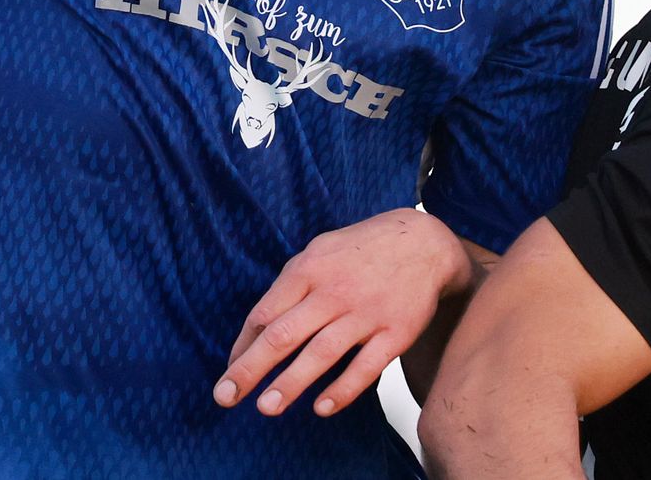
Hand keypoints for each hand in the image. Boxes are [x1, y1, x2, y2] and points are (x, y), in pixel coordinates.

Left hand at [213, 207, 473, 418]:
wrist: (425, 243)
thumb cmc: (361, 250)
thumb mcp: (319, 251)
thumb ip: (289, 285)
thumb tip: (257, 327)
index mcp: (309, 269)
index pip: (265, 312)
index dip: (243, 345)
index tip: (230, 371)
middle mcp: (334, 291)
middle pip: (284, 334)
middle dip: (251, 368)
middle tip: (225, 396)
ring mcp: (366, 313)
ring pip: (322, 353)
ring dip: (291, 382)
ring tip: (266, 407)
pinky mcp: (396, 333)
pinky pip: (366, 366)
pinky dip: (344, 389)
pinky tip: (322, 408)